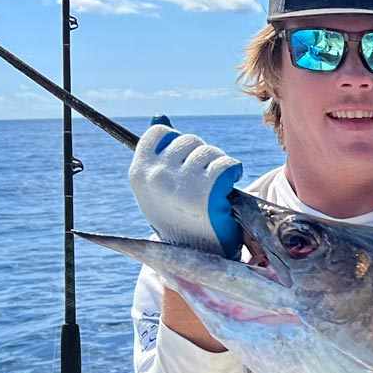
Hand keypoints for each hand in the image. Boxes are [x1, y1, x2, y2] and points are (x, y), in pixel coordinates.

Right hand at [129, 115, 242, 257]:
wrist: (197, 256)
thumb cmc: (178, 218)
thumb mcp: (158, 188)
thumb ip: (158, 155)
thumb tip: (160, 116)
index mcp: (139, 174)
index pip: (159, 134)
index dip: (177, 142)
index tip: (184, 159)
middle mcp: (157, 176)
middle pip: (188, 140)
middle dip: (201, 155)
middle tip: (204, 178)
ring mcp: (181, 184)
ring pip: (208, 151)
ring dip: (218, 164)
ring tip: (216, 186)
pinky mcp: (208, 192)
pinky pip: (225, 164)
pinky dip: (232, 171)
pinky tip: (228, 188)